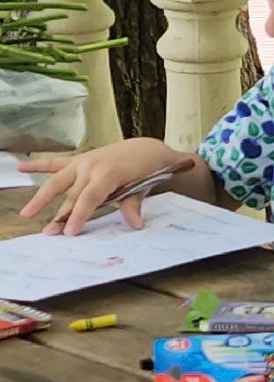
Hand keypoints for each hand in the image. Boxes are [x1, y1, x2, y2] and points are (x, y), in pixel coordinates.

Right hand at [17, 138, 187, 234]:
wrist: (146, 149)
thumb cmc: (145, 171)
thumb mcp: (141, 188)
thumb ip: (133, 205)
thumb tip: (136, 225)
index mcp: (108, 174)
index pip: (90, 198)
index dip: (79, 215)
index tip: (70, 232)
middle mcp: (92, 167)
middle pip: (72, 195)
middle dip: (61, 215)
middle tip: (50, 233)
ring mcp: (83, 162)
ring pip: (58, 181)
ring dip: (42, 197)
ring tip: (27, 213)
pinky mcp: (79, 160)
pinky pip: (56, 163)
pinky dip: (38, 166)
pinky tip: (20, 168)